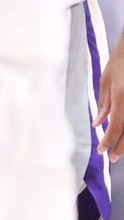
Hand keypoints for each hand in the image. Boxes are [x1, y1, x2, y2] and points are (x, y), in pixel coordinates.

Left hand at [95, 39, 123, 160]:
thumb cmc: (120, 61)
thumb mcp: (106, 80)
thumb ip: (103, 104)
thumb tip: (98, 124)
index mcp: (122, 96)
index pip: (116, 125)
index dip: (109, 141)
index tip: (102, 151)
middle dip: (121, 148)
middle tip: (112, 158)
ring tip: (120, 150)